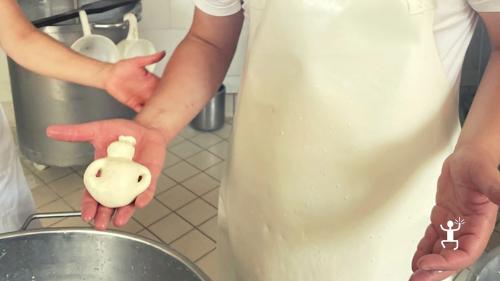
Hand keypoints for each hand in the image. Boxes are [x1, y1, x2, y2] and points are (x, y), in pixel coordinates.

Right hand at [47, 119, 166, 229]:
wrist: (143, 127)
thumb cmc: (120, 132)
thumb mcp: (96, 131)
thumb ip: (75, 133)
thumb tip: (51, 131)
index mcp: (102, 175)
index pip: (94, 195)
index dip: (89, 206)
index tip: (86, 216)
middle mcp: (118, 182)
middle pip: (109, 204)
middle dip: (104, 216)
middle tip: (100, 225)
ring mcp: (133, 181)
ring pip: (128, 202)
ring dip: (124, 213)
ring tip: (119, 221)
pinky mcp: (149, 177)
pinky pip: (147, 189)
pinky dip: (144, 196)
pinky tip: (140, 203)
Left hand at [103, 51, 165, 111]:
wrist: (108, 76)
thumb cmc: (121, 68)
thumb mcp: (137, 61)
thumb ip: (150, 59)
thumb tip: (162, 53)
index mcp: (151, 81)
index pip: (164, 86)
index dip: (171, 91)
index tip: (176, 94)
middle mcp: (148, 90)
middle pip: (160, 98)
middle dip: (166, 103)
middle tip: (171, 107)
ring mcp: (142, 98)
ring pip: (153, 106)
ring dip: (157, 109)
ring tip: (162, 113)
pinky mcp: (134, 104)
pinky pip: (142, 110)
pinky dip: (146, 114)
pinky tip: (149, 115)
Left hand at [410, 145, 499, 280]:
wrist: (468, 156)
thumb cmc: (479, 163)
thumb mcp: (487, 176)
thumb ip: (496, 189)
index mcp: (480, 224)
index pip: (466, 252)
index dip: (448, 261)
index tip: (429, 263)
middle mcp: (467, 229)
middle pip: (452, 257)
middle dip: (435, 271)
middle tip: (417, 280)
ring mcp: (455, 226)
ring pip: (441, 251)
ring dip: (427, 264)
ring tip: (414, 276)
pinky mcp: (443, 219)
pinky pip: (432, 239)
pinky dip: (423, 250)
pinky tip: (416, 259)